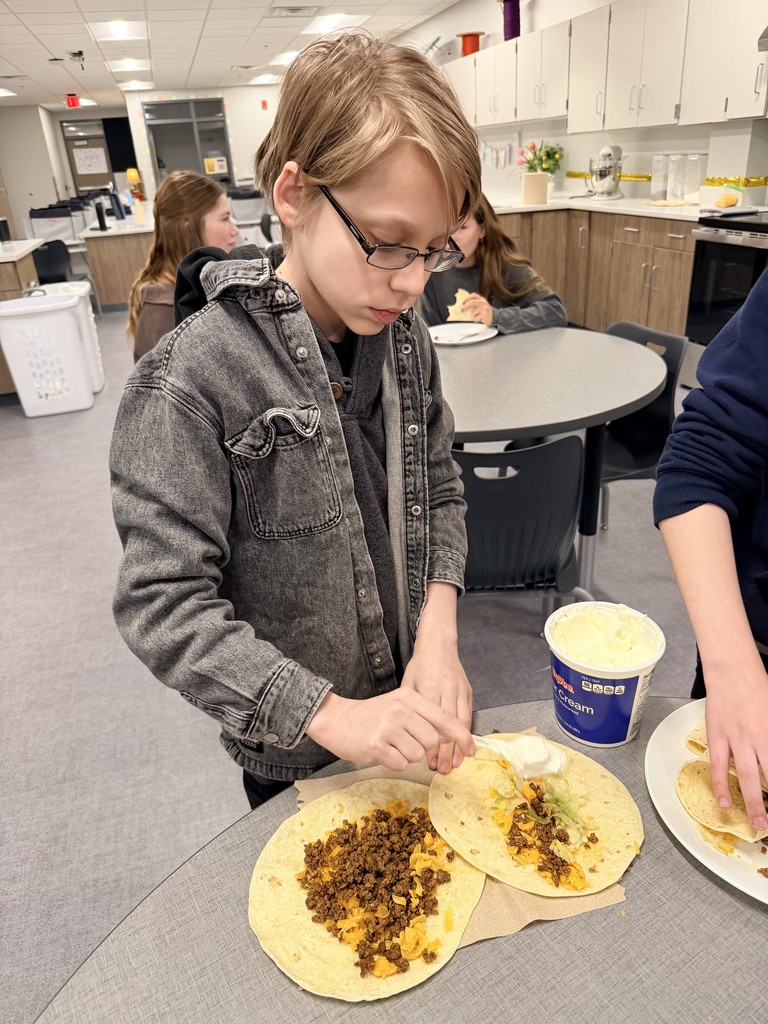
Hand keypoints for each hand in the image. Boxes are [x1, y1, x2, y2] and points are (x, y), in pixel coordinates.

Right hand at [305, 688, 474, 771]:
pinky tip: (382, 752)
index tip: (472, 750)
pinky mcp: (375, 746)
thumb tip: (451, 738)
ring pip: (417, 755)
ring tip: (392, 745)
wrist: (336, 719)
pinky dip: (394, 763)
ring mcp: (387, 727)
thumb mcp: (399, 705)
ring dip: (408, 756)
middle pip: (433, 741)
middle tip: (408, 745)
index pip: (445, 718)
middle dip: (426, 749)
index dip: (461, 736)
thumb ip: (424, 717)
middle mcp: (400, 710)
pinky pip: (400, 764)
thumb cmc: (373, 715)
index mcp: (409, 697)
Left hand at [400, 644, 472, 774]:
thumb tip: (408, 736)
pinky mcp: (468, 691)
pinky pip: (468, 715)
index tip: (429, 761)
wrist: (439, 646)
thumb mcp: (408, 684)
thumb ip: (411, 708)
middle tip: (442, 769)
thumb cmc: (420, 666)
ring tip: (455, 763)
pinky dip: (465, 733)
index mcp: (430, 687)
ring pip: (461, 722)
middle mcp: (447, 690)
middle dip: (447, 750)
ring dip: (459, 745)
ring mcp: (460, 690)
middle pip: (448, 726)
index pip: (432, 722)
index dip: (432, 744)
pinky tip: (463, 747)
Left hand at [461, 292, 492, 326]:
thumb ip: (472, 304)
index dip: (467, 298)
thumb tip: (460, 306)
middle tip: (462, 310)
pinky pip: (476, 318)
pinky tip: (477, 320)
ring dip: (472, 316)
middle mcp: (483, 302)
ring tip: (474, 317)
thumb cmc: (482, 311)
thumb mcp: (478, 305)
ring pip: (473, 312)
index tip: (462, 302)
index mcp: (480, 299)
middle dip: (465, 306)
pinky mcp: (485, 315)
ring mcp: (484, 309)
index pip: (474, 295)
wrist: (492, 317)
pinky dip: (475, 320)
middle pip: (472, 302)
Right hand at [703, 661, 767, 830]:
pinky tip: (725, 803)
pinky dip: (721, 786)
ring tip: (758, 824)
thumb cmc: (757, 687)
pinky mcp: (717, 737)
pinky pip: (718, 767)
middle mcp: (758, 739)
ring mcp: (736, 739)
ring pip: (746, 777)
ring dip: (753, 803)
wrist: (732, 671)